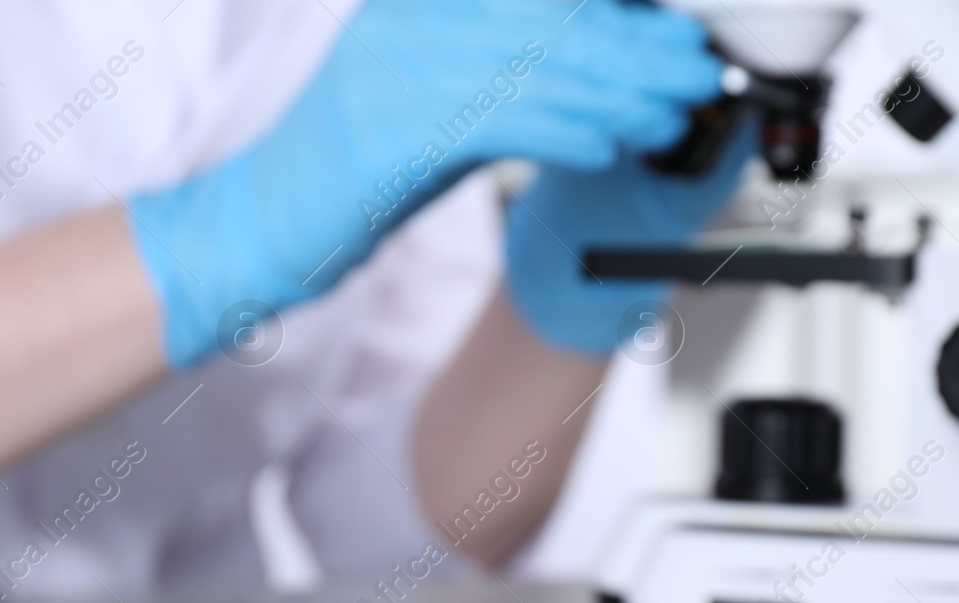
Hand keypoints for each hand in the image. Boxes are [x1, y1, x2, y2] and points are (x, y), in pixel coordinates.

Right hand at [126, 0, 723, 369]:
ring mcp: (396, 70)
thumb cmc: (351, 170)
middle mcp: (410, 20)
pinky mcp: (392, 133)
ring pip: (538, 67)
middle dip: (637, 45)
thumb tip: (604, 65)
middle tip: (697, 67)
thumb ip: (505, 69)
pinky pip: (500, 122)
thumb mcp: (430, 97)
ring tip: (675, 108)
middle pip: (552, 18)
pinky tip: (610, 142)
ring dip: (620, 91)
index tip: (675, 26)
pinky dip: (564, 131)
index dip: (616, 8)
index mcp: (422, 3)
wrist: (260, 224)